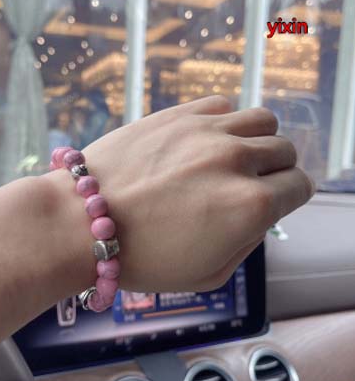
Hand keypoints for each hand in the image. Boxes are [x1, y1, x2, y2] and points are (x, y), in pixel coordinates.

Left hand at [76, 96, 312, 291]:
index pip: (300, 187)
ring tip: (234, 157)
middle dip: (277, 169)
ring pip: (262, 120)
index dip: (290, 197)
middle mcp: (235, 160)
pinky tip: (205, 141)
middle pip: (285, 150)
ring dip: (258, 140)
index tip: (275, 201)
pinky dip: (225, 122)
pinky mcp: (177, 114)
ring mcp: (205, 131)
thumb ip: (247, 241)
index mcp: (249, 206)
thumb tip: (258, 213)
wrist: (80, 222)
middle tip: (253, 182)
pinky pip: (222, 106)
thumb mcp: (208, 274)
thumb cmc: (140, 257)